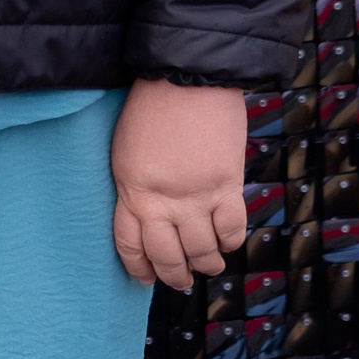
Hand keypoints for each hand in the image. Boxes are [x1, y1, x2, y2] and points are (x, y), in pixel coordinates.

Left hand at [110, 82, 246, 290]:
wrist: (187, 78)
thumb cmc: (151, 106)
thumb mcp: (127, 151)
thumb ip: (138, 185)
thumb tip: (155, 213)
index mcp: (131, 191)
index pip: (129, 244)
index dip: (139, 266)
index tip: (145, 277)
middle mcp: (161, 201)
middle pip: (167, 255)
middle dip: (174, 275)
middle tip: (181, 280)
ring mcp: (195, 196)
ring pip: (201, 250)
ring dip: (206, 263)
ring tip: (208, 265)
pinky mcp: (226, 184)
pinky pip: (231, 228)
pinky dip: (230, 241)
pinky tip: (228, 242)